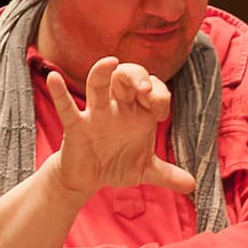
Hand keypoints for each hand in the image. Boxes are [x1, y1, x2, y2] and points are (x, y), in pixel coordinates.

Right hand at [45, 57, 196, 195]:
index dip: (159, 96)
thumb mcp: (146, 170)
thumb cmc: (117, 164)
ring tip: (110, 62)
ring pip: (99, 85)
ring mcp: (96, 113)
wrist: (89, 178)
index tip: (160, 114)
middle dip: (137, 78)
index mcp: (139, 112)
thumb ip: (168, 174)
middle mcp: (119, 106)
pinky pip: (67, 106)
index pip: (154, 91)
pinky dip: (60, 93)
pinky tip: (54, 77)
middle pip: (128, 78)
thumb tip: (193, 185)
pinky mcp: (76, 125)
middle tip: (144, 89)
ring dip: (104, 74)